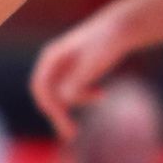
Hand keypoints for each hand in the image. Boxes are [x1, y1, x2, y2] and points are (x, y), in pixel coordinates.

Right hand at [30, 17, 126, 140]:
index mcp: (51, 57)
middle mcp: (53, 62)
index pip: (41, 88)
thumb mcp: (92, 64)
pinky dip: (84, 96)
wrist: (121, 28)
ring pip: (61, 93)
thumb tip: (63, 101)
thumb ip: (76, 83)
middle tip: (71, 134)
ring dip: (77, 101)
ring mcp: (63, 66)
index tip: (65, 124)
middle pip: (47, 94)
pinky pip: (73, 90)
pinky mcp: (75, 70)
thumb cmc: (106, 44)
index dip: (51, 108)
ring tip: (100, 98)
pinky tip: (102, 95)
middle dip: (59, 113)